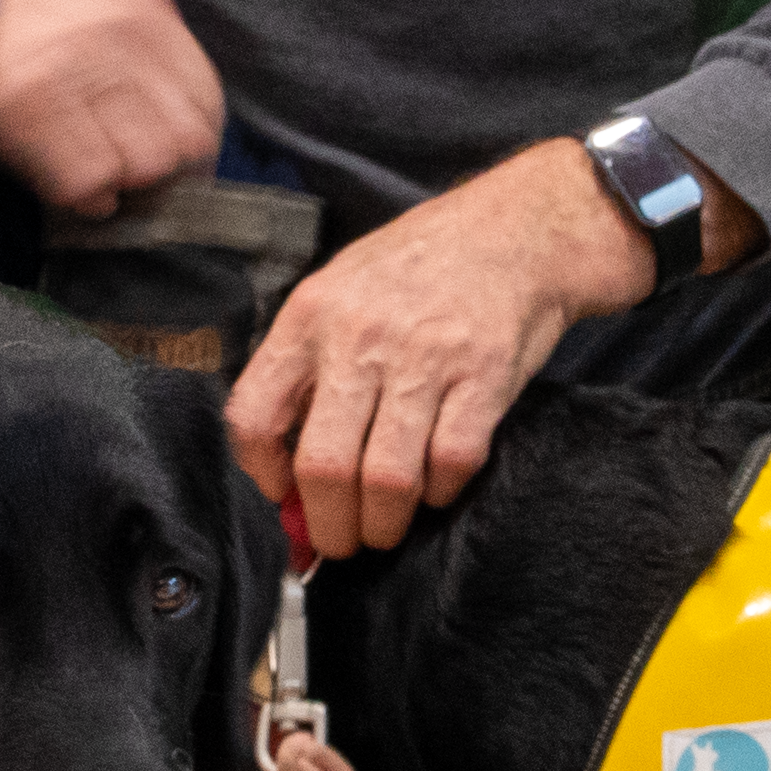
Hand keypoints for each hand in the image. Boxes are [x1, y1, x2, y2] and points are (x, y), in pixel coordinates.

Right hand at [0, 0, 225, 219]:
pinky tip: (61, 188)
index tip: (168, 169)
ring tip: (89, 181)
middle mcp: (121, 31)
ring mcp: (75, 67)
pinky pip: (89, 182)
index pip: (205, 99)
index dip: (189, 146)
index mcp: (141, 3)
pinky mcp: (28, 103)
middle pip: (187, 140)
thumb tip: (159, 118)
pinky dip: (81, 199)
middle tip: (128, 184)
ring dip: (121, 187)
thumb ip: (128, 44)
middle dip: (162, 175)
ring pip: (146, 166)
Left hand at [229, 141, 651, 553]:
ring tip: (385, 527)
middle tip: (340, 540)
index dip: (262, 475)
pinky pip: (451, 463)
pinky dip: (440, 493)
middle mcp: (360, 338)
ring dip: (383, 524)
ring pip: (386, 480)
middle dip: (329, 526)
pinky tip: (436, 487)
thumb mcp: (342, 292)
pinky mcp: (484, 377)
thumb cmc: (420, 268)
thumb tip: (288, 474)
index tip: (283, 495)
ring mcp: (425, 359)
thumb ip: (310, 371)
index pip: (253, 415)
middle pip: (322, 466)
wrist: (516, 230)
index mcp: (310, 316)